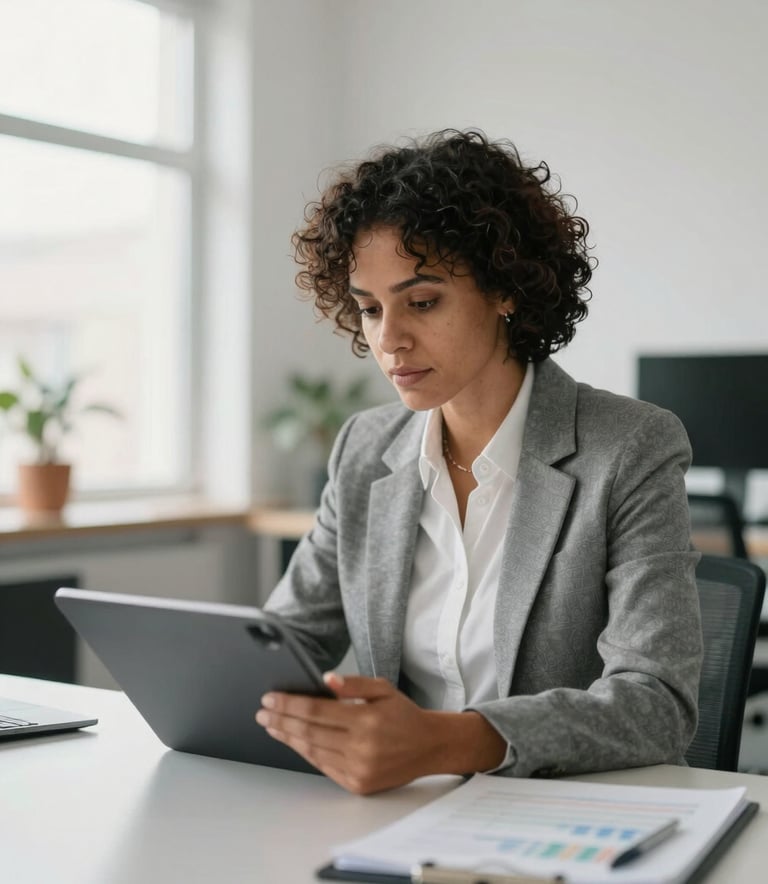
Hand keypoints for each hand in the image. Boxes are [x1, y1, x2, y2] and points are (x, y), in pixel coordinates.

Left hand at [255, 673, 505, 794]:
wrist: (429, 747)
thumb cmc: (403, 715)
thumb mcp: (383, 689)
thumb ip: (354, 683)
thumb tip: (326, 680)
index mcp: (366, 719)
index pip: (316, 710)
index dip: (289, 704)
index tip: (269, 698)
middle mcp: (361, 746)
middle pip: (309, 731)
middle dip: (281, 720)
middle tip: (262, 712)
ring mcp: (358, 768)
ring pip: (312, 751)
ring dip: (288, 737)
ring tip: (272, 726)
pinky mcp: (357, 784)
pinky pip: (323, 766)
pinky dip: (306, 753)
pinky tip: (294, 741)